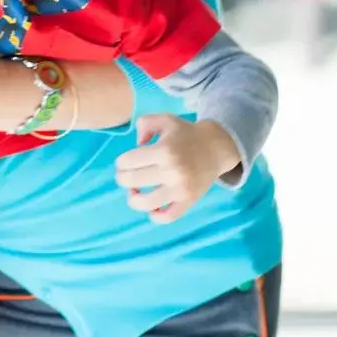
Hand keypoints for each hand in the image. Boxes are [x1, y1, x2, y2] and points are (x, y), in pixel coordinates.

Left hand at [114, 114, 239, 223]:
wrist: (215, 148)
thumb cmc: (185, 133)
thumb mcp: (164, 119)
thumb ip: (144, 123)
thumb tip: (137, 144)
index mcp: (163, 150)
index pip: (128, 161)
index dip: (121, 162)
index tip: (124, 162)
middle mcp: (171, 171)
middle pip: (132, 181)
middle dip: (123, 178)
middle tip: (125, 175)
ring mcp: (180, 189)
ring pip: (146, 203)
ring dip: (133, 199)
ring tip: (134, 192)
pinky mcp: (188, 202)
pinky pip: (167, 217)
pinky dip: (155, 216)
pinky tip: (152, 207)